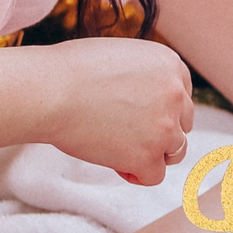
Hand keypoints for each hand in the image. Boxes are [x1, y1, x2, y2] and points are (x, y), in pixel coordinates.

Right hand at [41, 36, 194, 184]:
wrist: (50, 91)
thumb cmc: (70, 70)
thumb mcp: (120, 56)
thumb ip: (143, 75)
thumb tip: (146, 99)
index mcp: (170, 64)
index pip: (181, 97)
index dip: (160, 110)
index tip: (135, 115)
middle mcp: (176, 94)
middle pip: (181, 124)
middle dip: (158, 131)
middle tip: (124, 132)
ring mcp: (165, 127)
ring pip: (175, 151)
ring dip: (152, 153)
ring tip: (119, 148)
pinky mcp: (148, 156)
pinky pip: (155, 176)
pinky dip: (137, 174)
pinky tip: (116, 164)